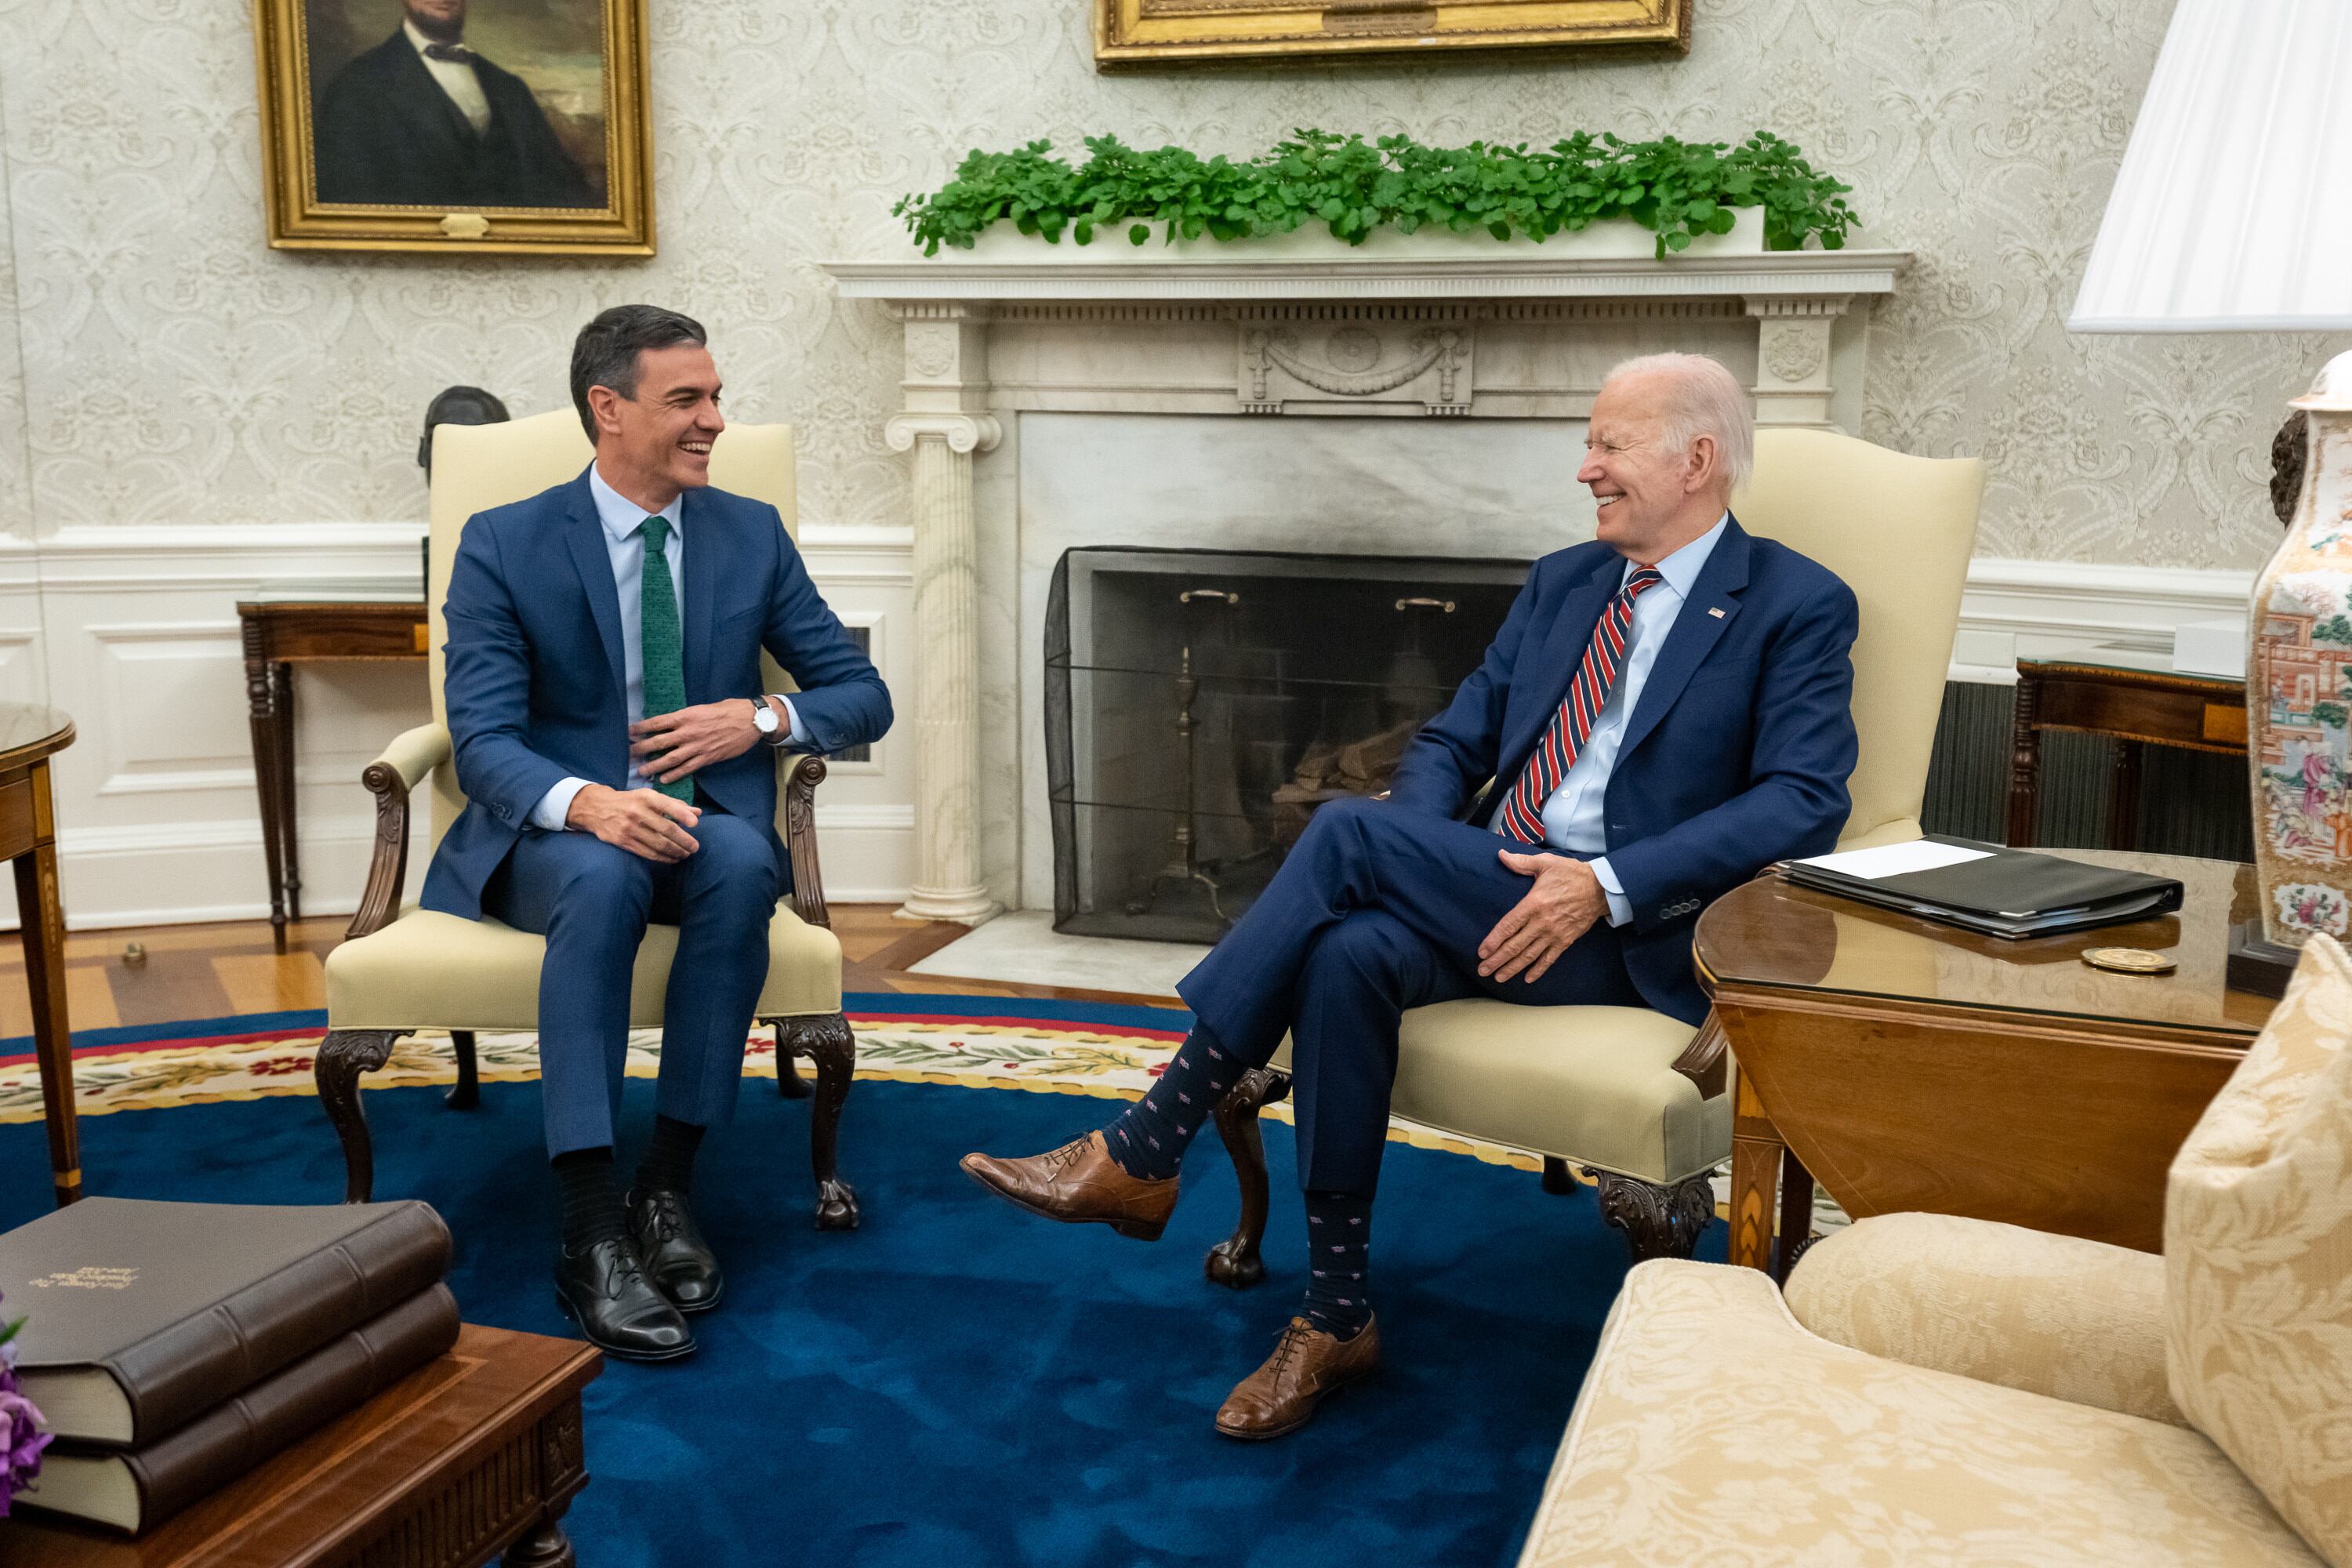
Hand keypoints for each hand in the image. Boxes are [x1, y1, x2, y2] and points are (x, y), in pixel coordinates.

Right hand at [566, 784, 700, 861]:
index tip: (695, 824)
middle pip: (666, 829)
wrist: (597, 808)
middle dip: (684, 840)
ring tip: (686, 854)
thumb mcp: (650, 797)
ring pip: (658, 844)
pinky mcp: (623, 841)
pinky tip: (672, 858)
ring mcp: (629, 828)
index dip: (683, 815)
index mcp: (646, 797)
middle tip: (695, 847)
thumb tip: (697, 812)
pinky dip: (663, 857)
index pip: (667, 805)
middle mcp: (637, 812)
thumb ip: (674, 805)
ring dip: (676, 852)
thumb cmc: (631, 802)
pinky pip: (648, 853)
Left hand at [630, 698, 764, 784]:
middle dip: (641, 749)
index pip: (657, 723)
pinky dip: (674, 775)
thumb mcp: (703, 707)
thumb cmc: (728, 710)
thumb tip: (670, 723)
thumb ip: (686, 716)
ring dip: (654, 766)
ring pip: (670, 758)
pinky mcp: (707, 758)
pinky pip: (687, 768)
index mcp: (686, 715)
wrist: (750, 720)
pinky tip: (664, 780)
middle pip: (658, 742)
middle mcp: (688, 731)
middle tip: (628, 755)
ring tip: (641, 772)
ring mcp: (697, 746)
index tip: (628, 732)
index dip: (640, 728)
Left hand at [1478, 850, 1606, 983]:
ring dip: (1513, 968)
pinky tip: (1527, 979)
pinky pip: (1549, 959)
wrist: (1600, 888)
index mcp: (1534, 903)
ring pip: (1529, 955)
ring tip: (1498, 978)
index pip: (1509, 925)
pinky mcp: (1565, 940)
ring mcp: (1554, 934)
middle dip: (1497, 960)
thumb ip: (1521, 862)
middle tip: (1483, 971)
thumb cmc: (1571, 874)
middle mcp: (1542, 922)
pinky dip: (1538, 970)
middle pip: (1515, 945)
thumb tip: (1501, 855)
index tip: (1482, 952)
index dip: (1494, 940)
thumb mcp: (1545, 863)